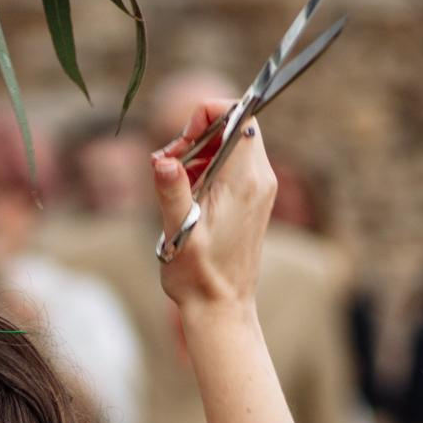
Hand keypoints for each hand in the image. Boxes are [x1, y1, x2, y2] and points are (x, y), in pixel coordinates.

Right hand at [153, 103, 272, 314]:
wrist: (221, 308)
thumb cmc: (199, 276)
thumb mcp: (178, 233)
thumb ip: (171, 191)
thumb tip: (162, 161)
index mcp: (245, 181)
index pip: (240, 115)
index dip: (208, 114)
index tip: (183, 141)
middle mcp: (260, 179)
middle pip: (235, 125)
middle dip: (198, 132)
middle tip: (170, 162)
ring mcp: (259, 188)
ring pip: (232, 142)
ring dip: (199, 150)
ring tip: (174, 179)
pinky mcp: (252, 198)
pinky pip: (232, 163)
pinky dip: (208, 165)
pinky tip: (187, 190)